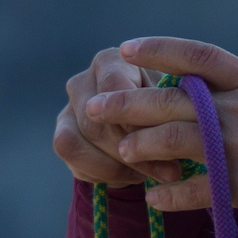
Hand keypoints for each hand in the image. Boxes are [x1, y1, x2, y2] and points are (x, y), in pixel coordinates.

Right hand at [53, 44, 155, 187]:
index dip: (135, 118)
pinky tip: (130, 175)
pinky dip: (103, 175)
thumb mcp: (175, 104)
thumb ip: (169, 116)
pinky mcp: (62, 139)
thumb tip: (166, 150)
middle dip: (129, 151)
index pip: (113, 87)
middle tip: (166, 170)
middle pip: (94, 121)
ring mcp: (67, 110)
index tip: (160, 138)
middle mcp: (82, 81)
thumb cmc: (167, 107)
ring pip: (74, 143)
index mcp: (110, 61)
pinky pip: (73, 163)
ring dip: (114, 166)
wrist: (150, 124)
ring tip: (147, 174)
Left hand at [85, 38, 237, 235]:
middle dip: (127, 103)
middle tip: (96, 108)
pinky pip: (194, 189)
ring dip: (140, 147)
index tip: (126, 48)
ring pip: (175, 140)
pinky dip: (168, 194)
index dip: (160, 49)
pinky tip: (153, 198)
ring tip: (124, 154)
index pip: (201, 56)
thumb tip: (200, 89)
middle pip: (174, 99)